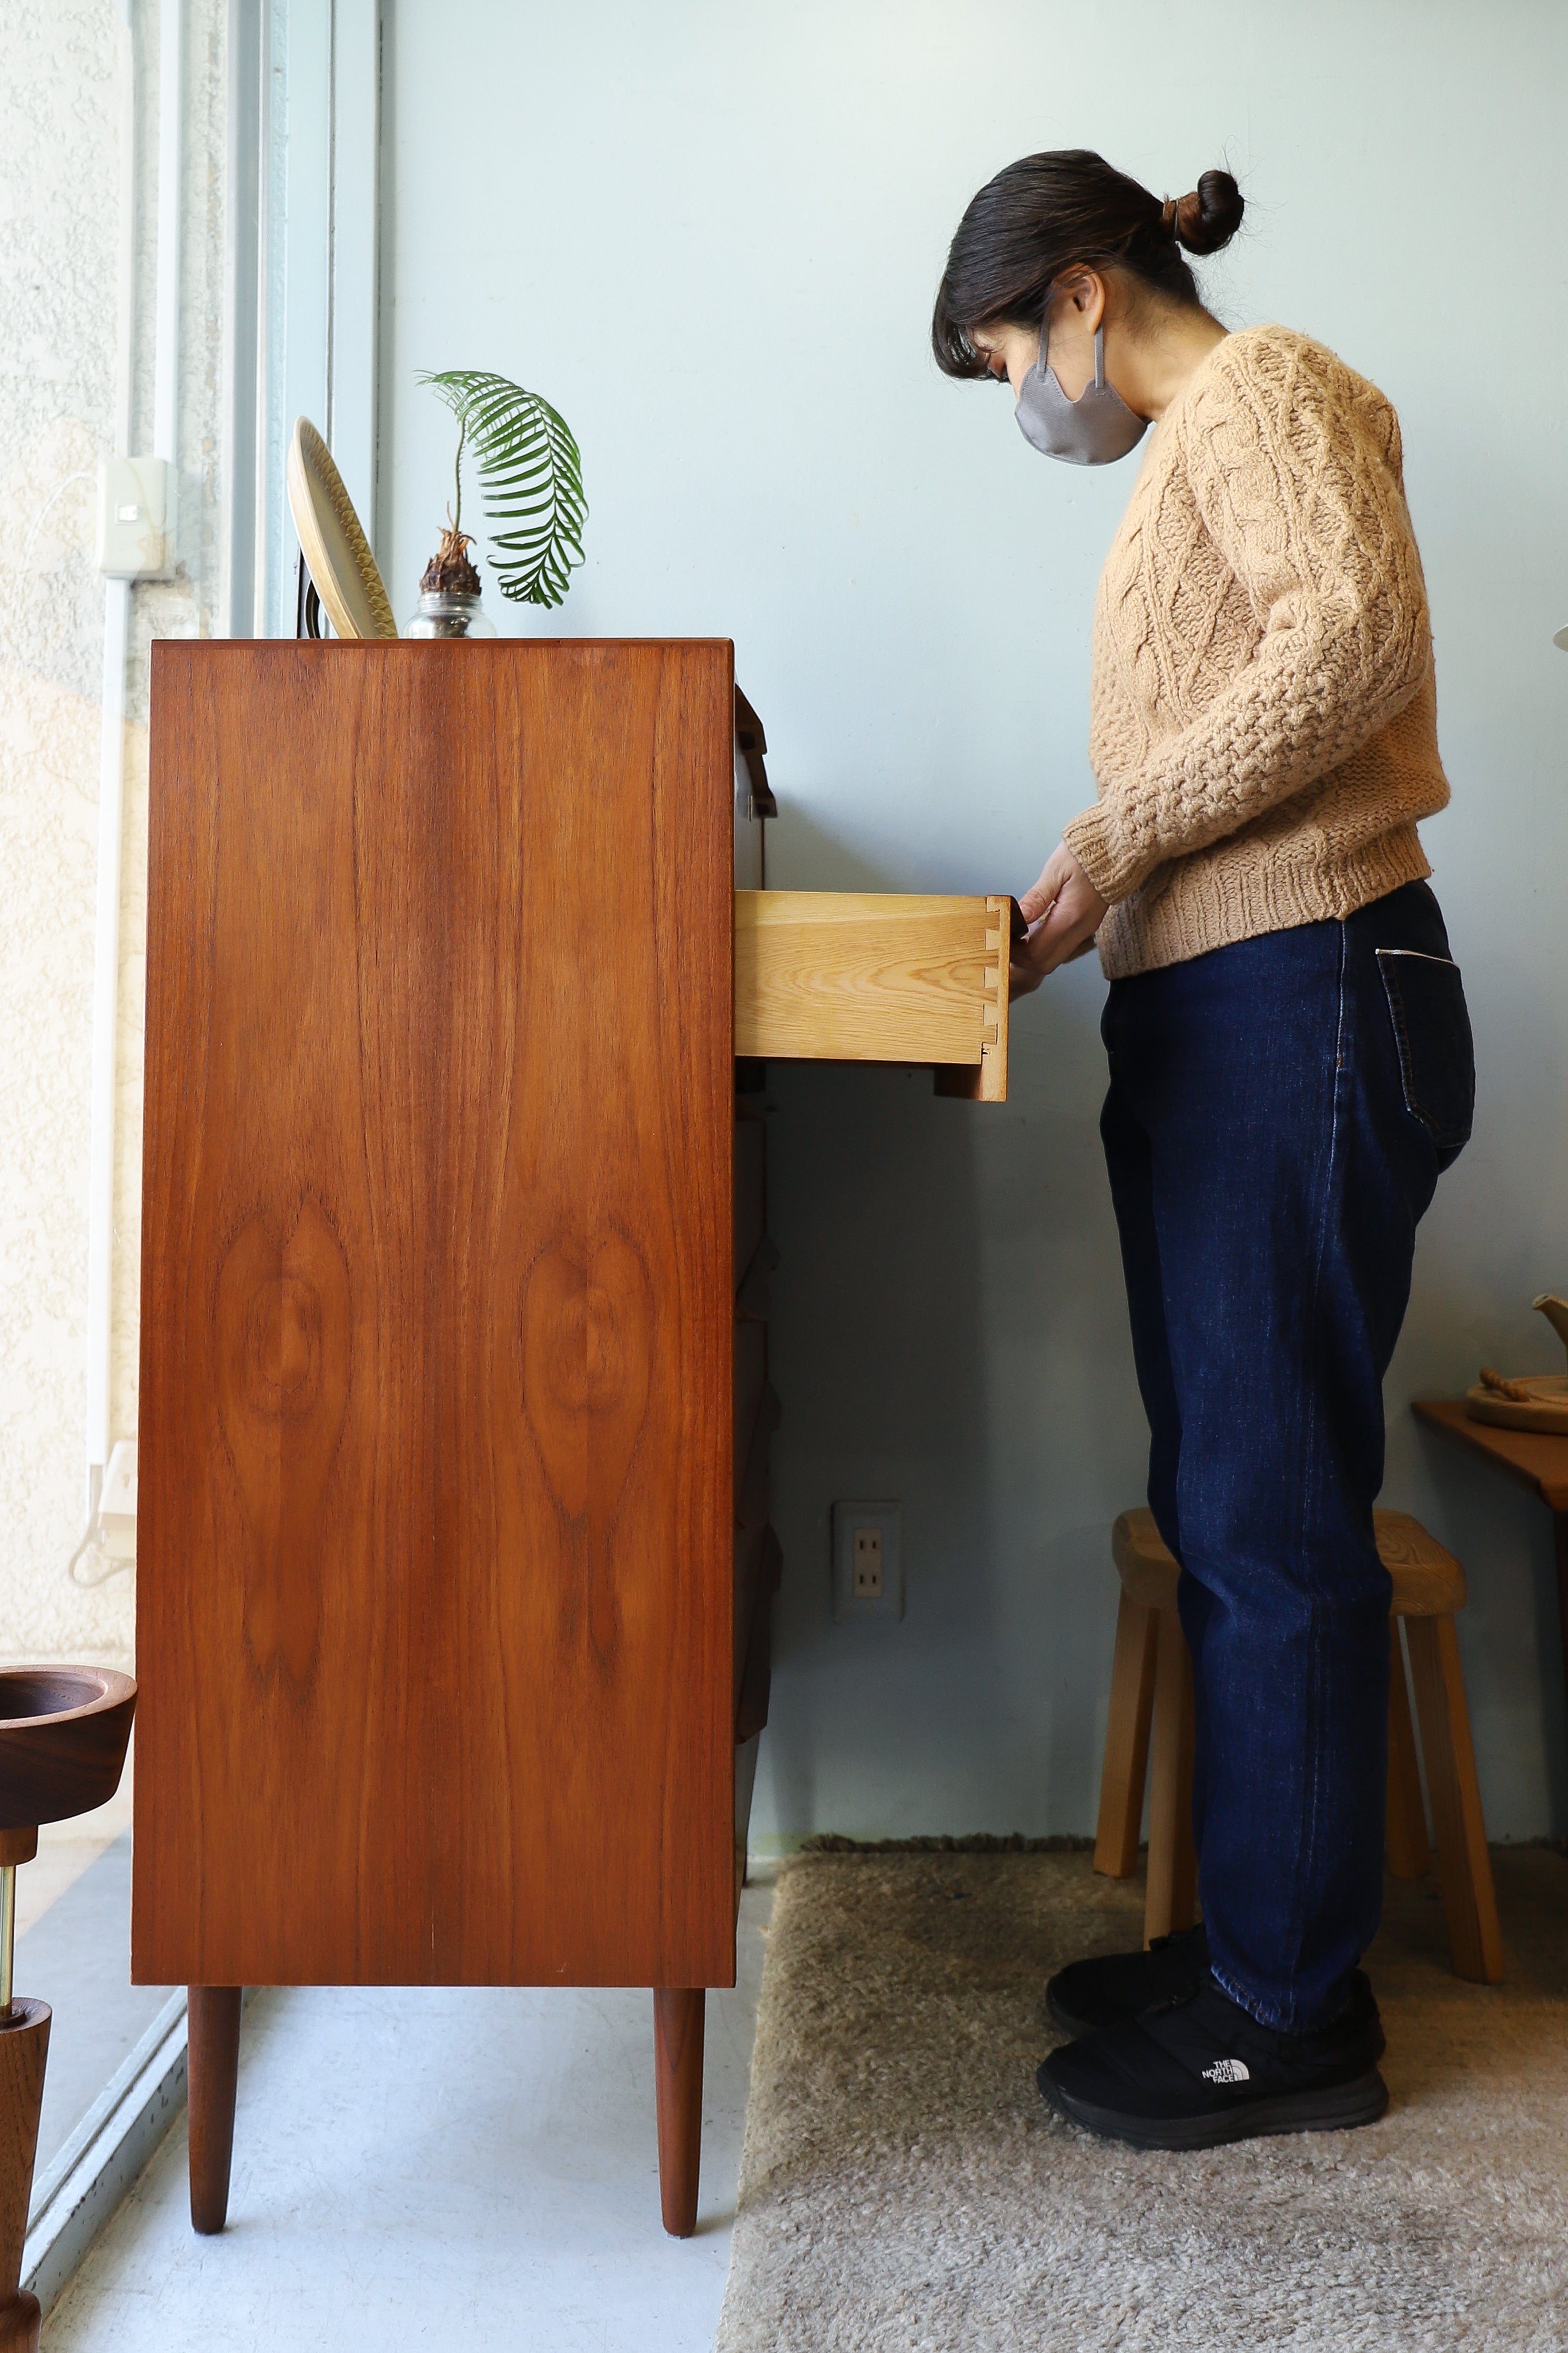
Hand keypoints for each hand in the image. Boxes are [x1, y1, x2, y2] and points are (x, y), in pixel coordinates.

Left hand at [1010, 842, 1107, 997]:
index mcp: (1070, 917)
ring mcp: (1085, 931)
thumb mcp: (1055, 870)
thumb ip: (1037, 897)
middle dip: (1023, 959)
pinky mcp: (1086, 927)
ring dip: (1034, 954)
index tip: (1004, 938)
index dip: (1016, 951)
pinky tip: (1035, 930)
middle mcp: (1080, 930)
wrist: (1115, 851)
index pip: (1036, 952)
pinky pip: (1062, 948)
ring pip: (1054, 959)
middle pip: (1045, 964)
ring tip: (1019, 935)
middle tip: (1009, 941)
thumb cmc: (1083, 856)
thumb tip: (1018, 916)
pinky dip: (1045, 947)